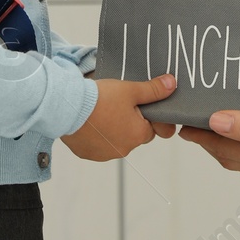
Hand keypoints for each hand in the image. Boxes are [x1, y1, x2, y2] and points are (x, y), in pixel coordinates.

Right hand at [62, 75, 176, 161]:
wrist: (67, 107)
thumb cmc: (100, 98)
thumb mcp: (130, 90)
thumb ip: (153, 90)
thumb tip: (172, 85)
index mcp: (138, 135)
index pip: (151, 127)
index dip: (145, 114)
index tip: (134, 104)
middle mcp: (124, 149)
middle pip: (133, 135)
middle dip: (128, 123)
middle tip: (117, 105)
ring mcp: (104, 154)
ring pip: (115, 141)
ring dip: (112, 130)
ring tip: (101, 111)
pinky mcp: (88, 154)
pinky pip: (97, 145)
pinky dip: (96, 136)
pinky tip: (90, 121)